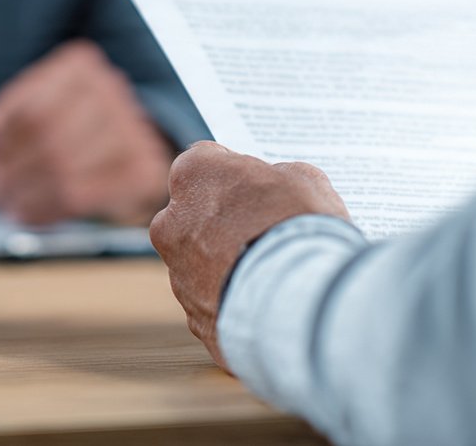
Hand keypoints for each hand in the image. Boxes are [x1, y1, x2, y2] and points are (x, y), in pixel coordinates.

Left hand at [0, 39, 172, 225]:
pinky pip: (85, 196)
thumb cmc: (69, 128)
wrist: (135, 145)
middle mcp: (113, 92)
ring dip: (23, 196)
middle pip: (46, 139)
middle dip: (7, 172)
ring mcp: (134, 130)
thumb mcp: (27, 115)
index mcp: (80, 68)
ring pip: (64, 171)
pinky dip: (46, 211)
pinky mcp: (144, 169)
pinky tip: (26, 215)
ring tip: (3, 207)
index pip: (29, 108)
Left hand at [150, 142, 348, 368]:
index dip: (234, 172)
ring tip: (271, 273)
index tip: (254, 183)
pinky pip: (213, 301)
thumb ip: (276, 178)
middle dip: (221, 219)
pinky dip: (233, 299)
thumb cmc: (299, 228)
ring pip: (200, 262)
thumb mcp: (303, 178)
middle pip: (194, 213)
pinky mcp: (193, 316)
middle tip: (263, 228)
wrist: (300, 300)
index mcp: (194, 175)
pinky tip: (266, 301)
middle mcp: (172, 222)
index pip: (205, 160)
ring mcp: (178, 274)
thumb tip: (276, 189)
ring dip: (226, 262)